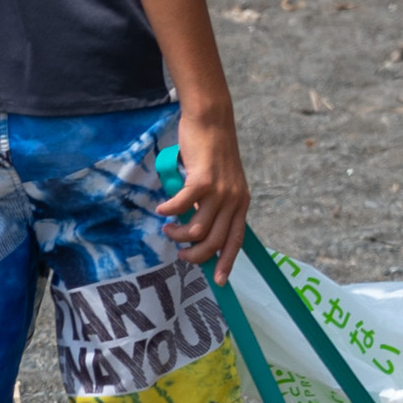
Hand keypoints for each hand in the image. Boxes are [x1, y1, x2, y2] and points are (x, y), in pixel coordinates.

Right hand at [158, 108, 249, 278]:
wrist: (212, 121)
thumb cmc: (211, 153)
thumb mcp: (220, 184)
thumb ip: (212, 205)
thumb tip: (196, 231)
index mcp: (241, 203)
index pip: (236, 240)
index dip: (226, 262)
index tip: (219, 281)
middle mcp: (234, 200)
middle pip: (213, 242)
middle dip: (193, 255)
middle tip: (179, 252)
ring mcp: (220, 191)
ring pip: (195, 230)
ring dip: (177, 234)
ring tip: (167, 227)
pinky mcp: (203, 180)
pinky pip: (181, 207)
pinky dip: (168, 212)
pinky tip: (161, 210)